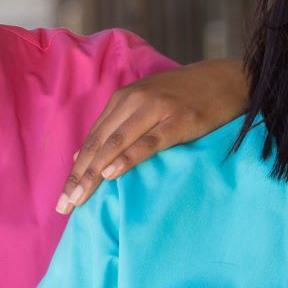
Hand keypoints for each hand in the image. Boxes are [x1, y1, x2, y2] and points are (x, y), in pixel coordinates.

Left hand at [57, 59, 245, 212]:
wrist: (226, 80)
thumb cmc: (184, 97)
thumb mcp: (145, 105)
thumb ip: (115, 127)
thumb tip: (81, 157)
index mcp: (123, 100)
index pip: (92, 140)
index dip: (75, 171)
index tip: (62, 200)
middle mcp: (134, 101)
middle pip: (98, 144)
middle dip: (78, 177)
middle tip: (64, 206)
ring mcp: (156, 109)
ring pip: (116, 143)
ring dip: (95, 172)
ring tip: (80, 198)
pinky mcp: (179, 120)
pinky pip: (149, 142)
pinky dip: (128, 157)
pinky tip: (112, 173)